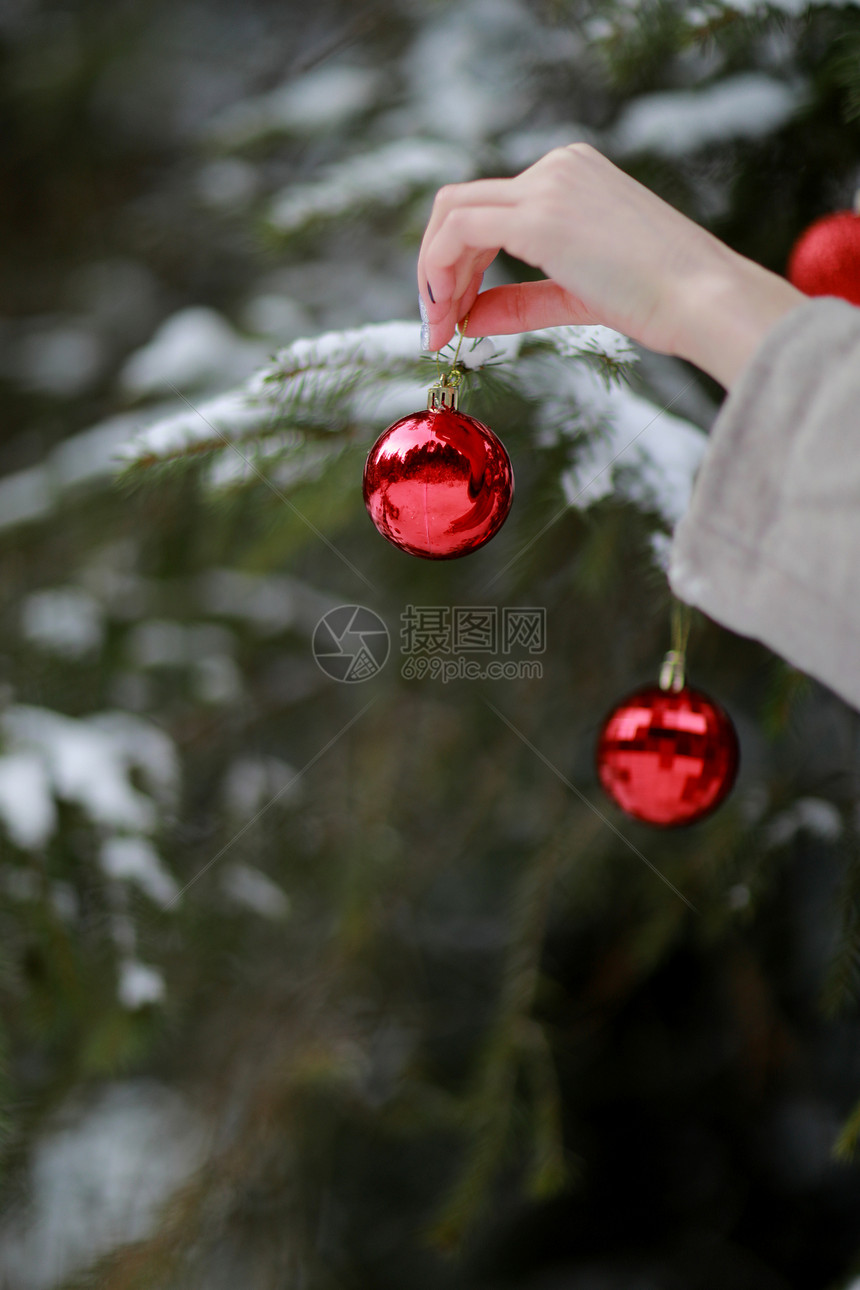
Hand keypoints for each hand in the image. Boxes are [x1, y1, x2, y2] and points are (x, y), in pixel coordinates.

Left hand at [417, 143, 804, 388]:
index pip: (490, 209)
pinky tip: (447, 313)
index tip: (453, 313)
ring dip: (433, 272)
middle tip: (435, 324)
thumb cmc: (660, 300)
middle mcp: (557, 167)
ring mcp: (548, 184)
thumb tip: (471, 318)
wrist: (703, 299)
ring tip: (439, 327)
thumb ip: (522, 301)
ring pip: (452, 213)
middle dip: (436, 268)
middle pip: (461, 205)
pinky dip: (439, 270)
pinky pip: (460, 230)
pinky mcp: (540, 215)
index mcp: (572, 175)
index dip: (459, 263)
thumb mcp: (576, 295)